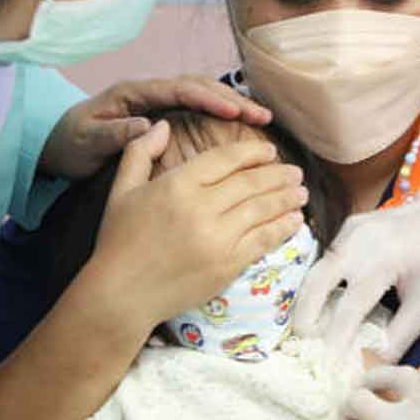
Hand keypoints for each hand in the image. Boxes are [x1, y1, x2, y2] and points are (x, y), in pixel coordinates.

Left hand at [40, 75, 272, 179]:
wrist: (55, 144)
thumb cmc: (69, 144)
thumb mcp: (86, 142)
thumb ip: (114, 133)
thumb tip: (149, 125)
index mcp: (133, 94)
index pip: (178, 90)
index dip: (208, 98)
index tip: (234, 111)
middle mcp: (148, 92)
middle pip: (198, 87)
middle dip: (231, 98)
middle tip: (262, 116)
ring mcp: (157, 102)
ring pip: (201, 95)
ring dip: (231, 104)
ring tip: (261, 118)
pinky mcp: (161, 115)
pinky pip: (197, 109)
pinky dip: (221, 113)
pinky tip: (241, 127)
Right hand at [75, 121, 306, 328]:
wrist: (121, 295)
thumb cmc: (118, 241)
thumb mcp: (121, 190)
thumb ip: (139, 152)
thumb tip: (163, 125)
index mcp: (177, 185)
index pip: (226, 159)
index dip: (253, 152)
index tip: (269, 151)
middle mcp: (201, 209)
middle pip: (251, 183)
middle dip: (278, 174)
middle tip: (295, 171)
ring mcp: (218, 238)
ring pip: (262, 210)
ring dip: (287, 199)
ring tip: (301, 192)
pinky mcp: (228, 265)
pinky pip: (263, 241)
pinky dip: (282, 228)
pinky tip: (293, 220)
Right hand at [294, 163, 419, 361]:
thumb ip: (399, 337)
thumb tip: (373, 365)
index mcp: (381, 261)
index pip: (347, 310)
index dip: (334, 342)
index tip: (325, 368)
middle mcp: (358, 242)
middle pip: (315, 285)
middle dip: (304, 318)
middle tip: (303, 347)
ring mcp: (350, 231)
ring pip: (315, 271)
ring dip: (308, 301)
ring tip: (308, 332)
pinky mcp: (348, 227)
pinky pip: (327, 259)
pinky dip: (321, 284)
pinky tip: (324, 306)